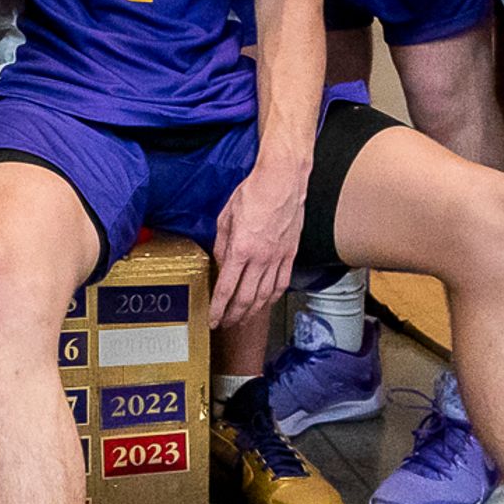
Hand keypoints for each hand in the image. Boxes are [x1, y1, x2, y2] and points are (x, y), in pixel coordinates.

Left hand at [206, 157, 311, 328]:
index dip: (218, 308)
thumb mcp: (225, 216)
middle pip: (246, 298)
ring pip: (265, 295)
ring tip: (243, 319)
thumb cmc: (253, 192)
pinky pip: (282, 283)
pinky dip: (272, 297)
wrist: (282, 179)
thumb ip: (221, 244)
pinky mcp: (291, 253)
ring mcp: (278, 257)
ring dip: (252, 311)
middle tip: (226, 324)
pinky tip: (266, 302)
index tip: (212, 319)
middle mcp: (260, 258)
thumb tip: (220, 263)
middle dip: (234, 316)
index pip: (227, 289)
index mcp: (240, 249)